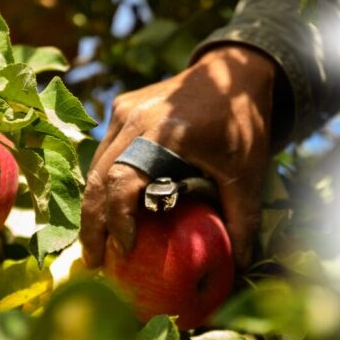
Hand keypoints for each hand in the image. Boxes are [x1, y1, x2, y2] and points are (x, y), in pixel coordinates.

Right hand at [80, 45, 275, 268]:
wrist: (232, 72)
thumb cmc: (242, 122)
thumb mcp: (247, 172)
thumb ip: (242, 219)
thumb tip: (239, 266)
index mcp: (164, 132)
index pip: (123, 181)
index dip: (117, 219)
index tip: (125, 251)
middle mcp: (134, 119)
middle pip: (98, 178)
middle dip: (93, 225)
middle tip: (94, 263)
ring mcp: (123, 111)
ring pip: (94, 166)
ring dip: (93, 208)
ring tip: (96, 247)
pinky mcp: (121, 110)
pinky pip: (104, 153)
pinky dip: (102, 185)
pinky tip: (106, 213)